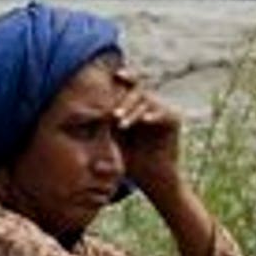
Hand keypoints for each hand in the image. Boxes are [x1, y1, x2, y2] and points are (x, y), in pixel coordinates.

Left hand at [111, 68, 181, 191]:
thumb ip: (104, 123)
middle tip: (113, 114)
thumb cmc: (129, 159)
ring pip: (148, 101)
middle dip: (123, 101)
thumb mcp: (113, 139)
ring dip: (134, 111)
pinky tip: (145, 120)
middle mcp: (149, 104)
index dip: (122, 80)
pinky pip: (165, 113)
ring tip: (123, 124)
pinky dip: (154, 115)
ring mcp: (162, 110)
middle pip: (137, 90)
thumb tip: (81, 112)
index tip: (112, 77)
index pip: (127, 86)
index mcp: (135, 104)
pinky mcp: (174, 119)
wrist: (151, 178)